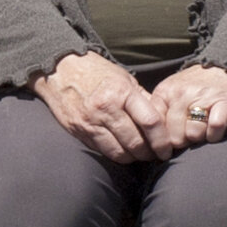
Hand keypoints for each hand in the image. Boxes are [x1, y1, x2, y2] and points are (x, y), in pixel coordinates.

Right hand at [34, 48, 163, 164]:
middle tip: (155, 155)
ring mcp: (90, 121)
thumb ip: (143, 100)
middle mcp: (105, 108)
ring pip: (119, 152)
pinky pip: (102, 150)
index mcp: (121, 92)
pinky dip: (115, 154)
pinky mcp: (78, 131)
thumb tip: (164, 122)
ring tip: (138, 154)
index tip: (167, 149)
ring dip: (133, 158)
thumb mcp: (124, 78)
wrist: (60, 69)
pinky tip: (121, 149)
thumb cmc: (96, 71)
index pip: (150, 122)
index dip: (162, 140)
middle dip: (149, 154)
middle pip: (136, 142)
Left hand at [147, 63, 226, 156]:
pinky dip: (214, 135)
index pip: (155, 126)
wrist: (224, 67)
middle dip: (182, 141)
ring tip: (202, 128)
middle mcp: (181, 94)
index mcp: (164, 93)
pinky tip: (214, 130)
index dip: (160, 142)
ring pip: (193, 134)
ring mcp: (202, 97)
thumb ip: (161, 112)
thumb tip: (154, 142)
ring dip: (199, 137)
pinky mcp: (223, 102)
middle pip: (175, 136)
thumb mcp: (171, 92)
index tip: (165, 149)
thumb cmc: (195, 85)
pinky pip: (214, 129)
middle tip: (188, 133)